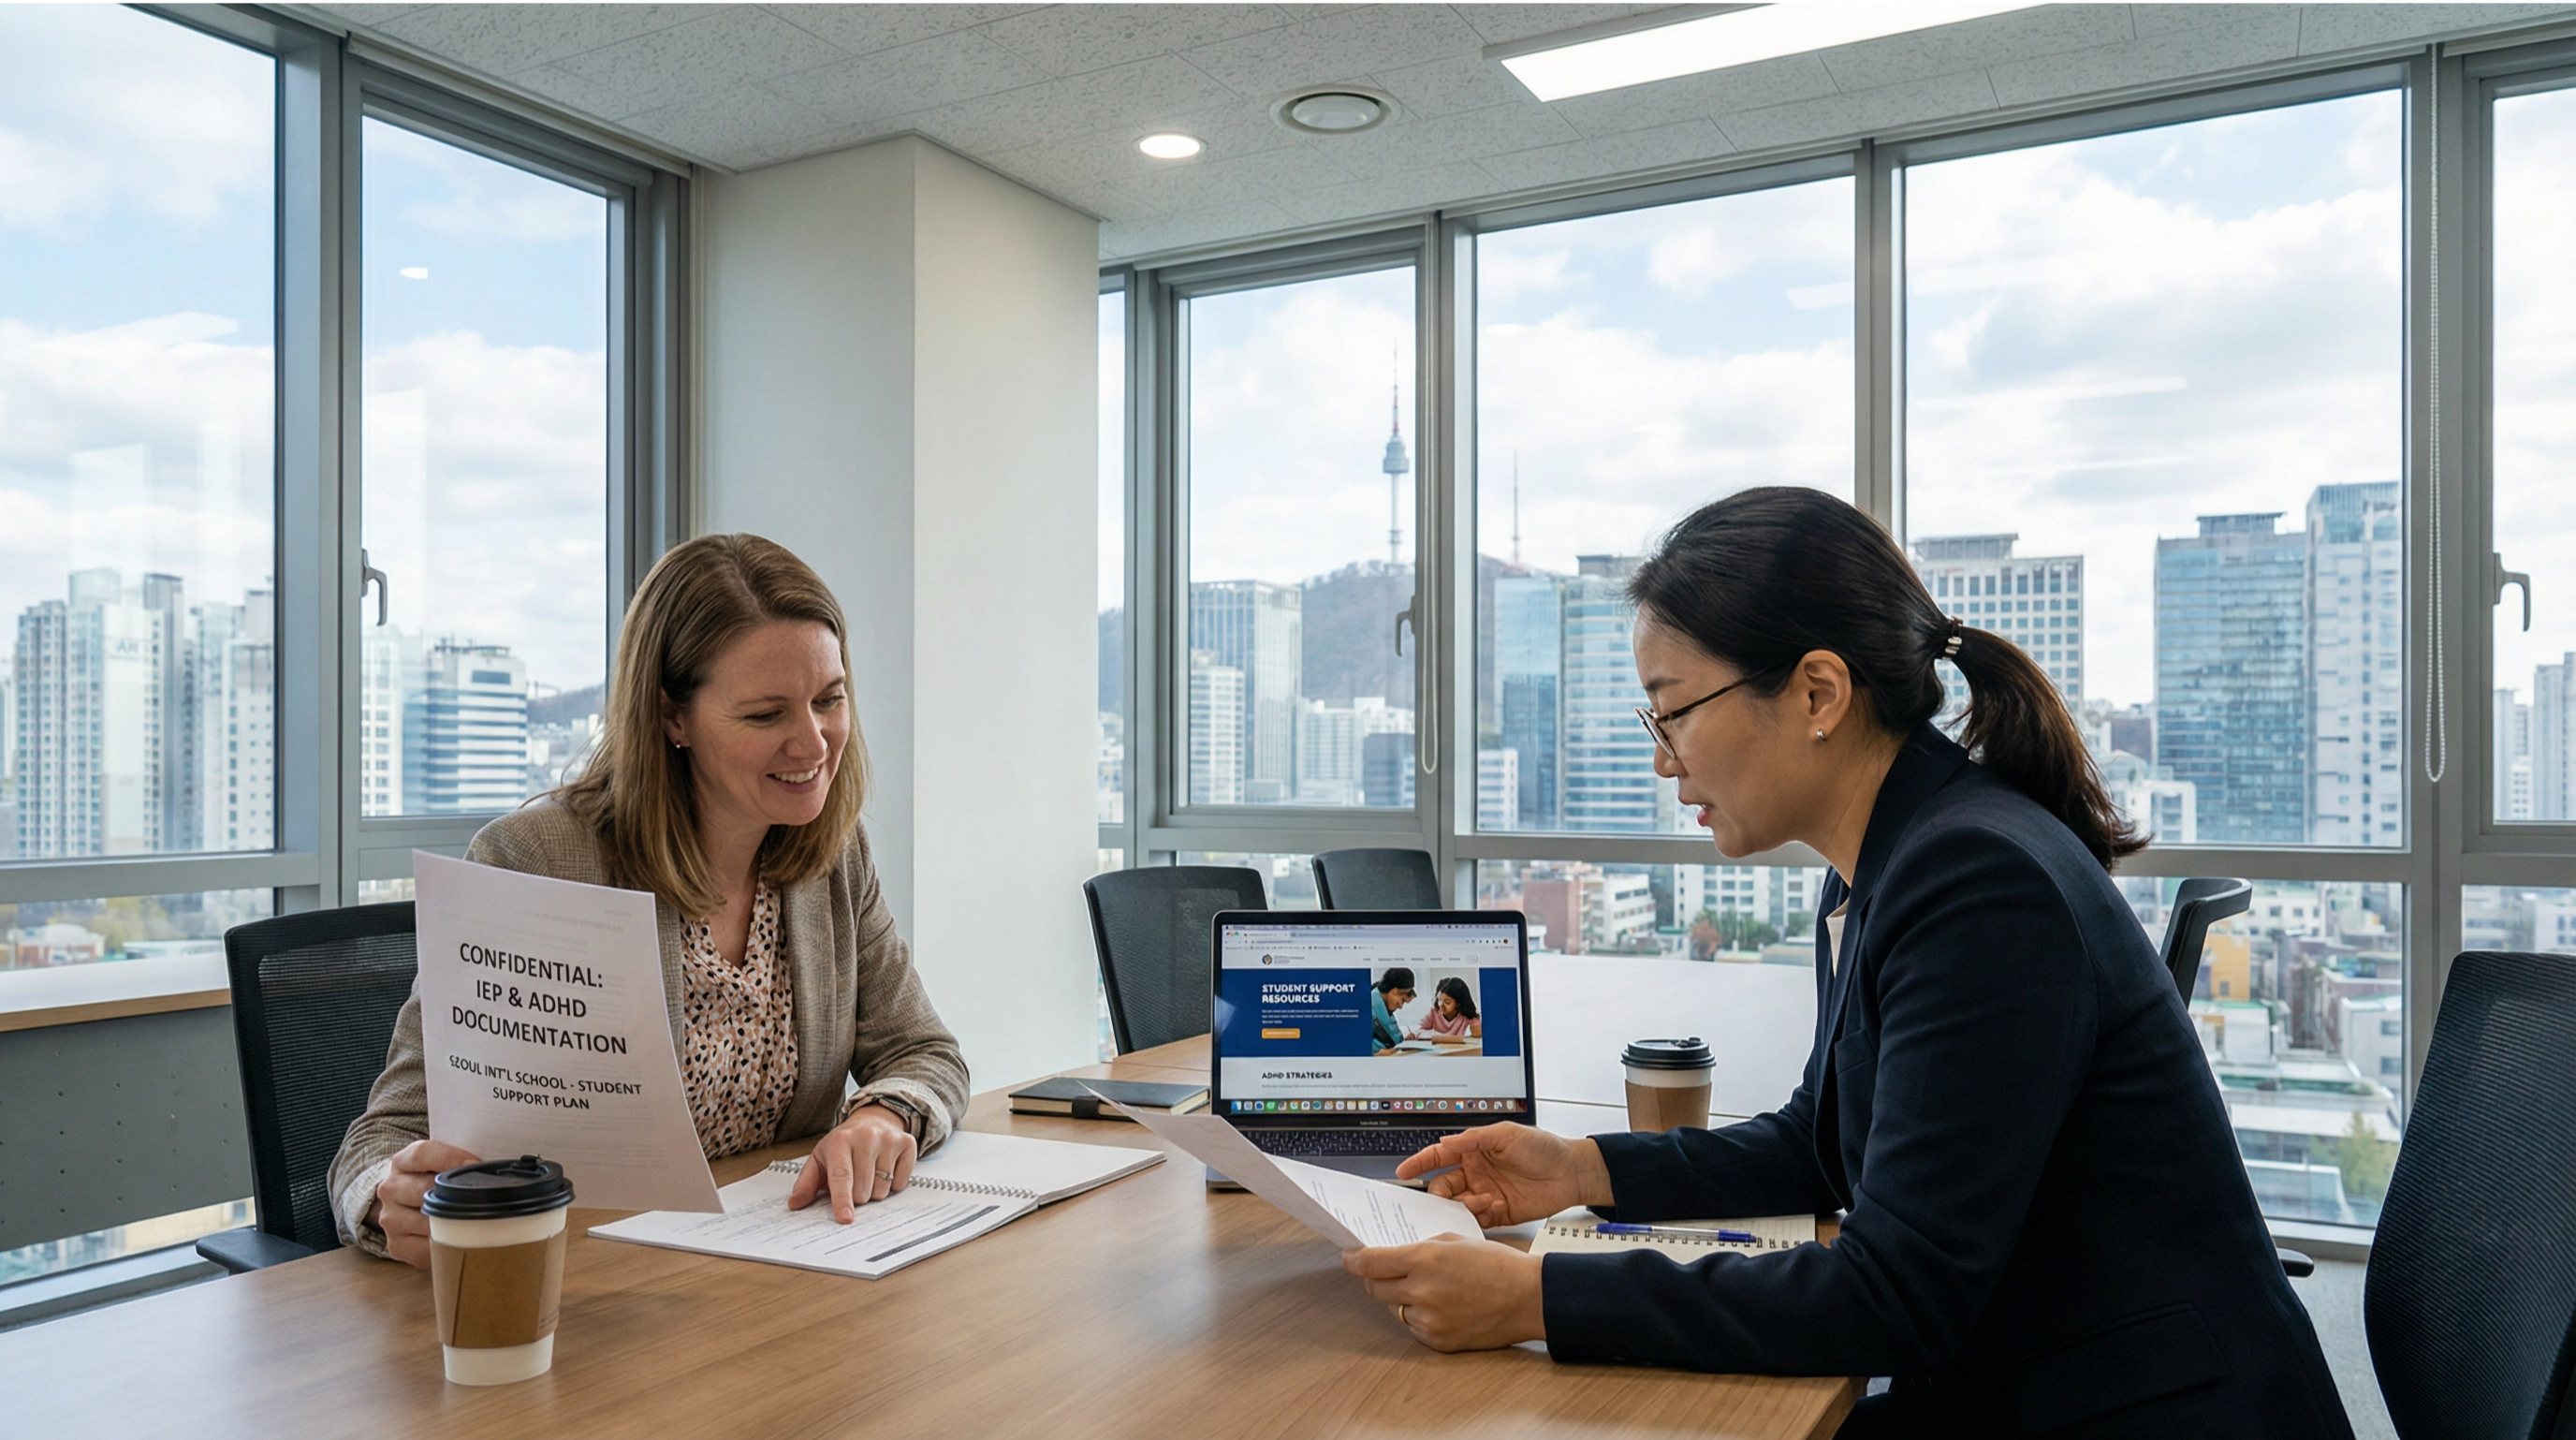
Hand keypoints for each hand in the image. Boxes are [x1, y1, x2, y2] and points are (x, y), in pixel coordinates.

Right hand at [373, 1139, 482, 1269]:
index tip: (476, 1165)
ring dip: (454, 1221)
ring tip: (477, 1217)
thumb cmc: (437, 1180)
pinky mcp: (397, 1245)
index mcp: (402, 1162)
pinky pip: (426, 1248)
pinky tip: (461, 1237)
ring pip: (426, 1220)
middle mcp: (390, 1189)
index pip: (422, 1154)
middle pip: (423, 1189)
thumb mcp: (443, 1162)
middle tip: (482, 1196)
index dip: (451, 1158)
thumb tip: (494, 1163)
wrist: (410, 1205)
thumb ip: (460, 1159)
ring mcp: (390, 1219)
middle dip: (455, 1194)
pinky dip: (447, 1244)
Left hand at [789, 1105, 917, 1221]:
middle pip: (863, 1190)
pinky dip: (893, 1183)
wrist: (873, 1119)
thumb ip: (806, 1183)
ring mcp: (889, 1139)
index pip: (841, 1176)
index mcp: (840, 1141)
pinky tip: (886, 1167)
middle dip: (856, 1196)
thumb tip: (794, 1204)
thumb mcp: (820, 1159)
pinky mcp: (907, 1143)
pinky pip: (900, 1183)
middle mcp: (866, 1137)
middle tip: (854, 1180)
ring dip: (874, 1191)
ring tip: (869, 1172)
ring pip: (882, 1190)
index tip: (845, 1218)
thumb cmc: (843, 1144)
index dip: (842, 1199)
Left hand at [1342, 1234, 1545, 1351]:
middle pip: (1373, 1288)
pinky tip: (1444, 1307)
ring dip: (1403, 1299)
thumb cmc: (1497, 1265)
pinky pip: (1414, 1327)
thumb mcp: (1456, 1240)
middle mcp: (1421, 1291)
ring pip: (1394, 1309)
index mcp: (1425, 1259)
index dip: (1354, 1260)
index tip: (1349, 1258)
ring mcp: (1429, 1319)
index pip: (1370, 1262)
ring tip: (1433, 1290)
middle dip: (1375, 1279)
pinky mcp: (1437, 1341)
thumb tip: (1394, 1255)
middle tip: (1386, 1272)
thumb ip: (1421, 1247)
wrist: (1528, 1298)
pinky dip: (1421, 1317)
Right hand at [1394, 1124, 1609, 1227]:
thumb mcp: (1507, 1134)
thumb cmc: (1544, 1148)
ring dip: (1464, 1205)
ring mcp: (1485, 1194)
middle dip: (1440, 1193)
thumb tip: (1446, 1141)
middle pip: (1443, 1186)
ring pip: (1457, 1205)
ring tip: (1485, 1200)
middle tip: (1447, 1196)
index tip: (1402, 1171)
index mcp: (1474, 1151)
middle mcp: (1476, 1173)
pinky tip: (1493, 1207)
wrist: (1572, 1173)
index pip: (1439, 1156)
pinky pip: (1476, 1219)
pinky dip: (1479, 1216)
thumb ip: (1474, 1139)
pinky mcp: (1497, 1213)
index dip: (1419, 1162)